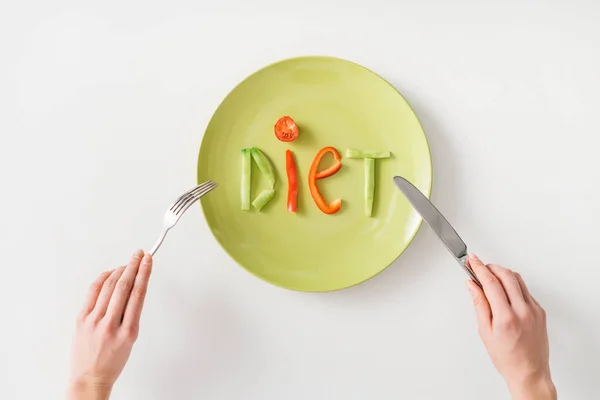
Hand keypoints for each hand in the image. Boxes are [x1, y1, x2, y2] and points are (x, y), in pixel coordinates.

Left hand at [68, 250, 152, 399]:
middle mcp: (111, 325)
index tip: (148, 260)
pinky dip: (102, 278)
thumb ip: (132, 314)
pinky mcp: (81, 319)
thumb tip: (133, 287)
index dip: (144, 273)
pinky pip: (93, 292)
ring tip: (127, 262)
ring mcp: (94, 321)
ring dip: (119, 270)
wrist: (90, 377)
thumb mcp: (131, 339)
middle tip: (139, 254)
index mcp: (128, 331)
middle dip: (133, 266)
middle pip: (124, 286)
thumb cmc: (113, 360)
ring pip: (108, 286)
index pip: (138, 294)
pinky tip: (109, 273)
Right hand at [466, 254, 555, 399]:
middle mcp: (523, 311)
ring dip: (502, 274)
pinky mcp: (540, 311)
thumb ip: (479, 304)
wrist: (529, 372)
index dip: (479, 268)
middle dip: (491, 267)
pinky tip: (504, 292)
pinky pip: (525, 290)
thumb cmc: (506, 357)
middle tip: (479, 266)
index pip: (491, 283)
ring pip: (517, 279)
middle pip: (506, 275)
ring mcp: (534, 310)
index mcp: (506, 317)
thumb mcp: (485, 331)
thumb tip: (472, 285)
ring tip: (490, 278)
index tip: (472, 260)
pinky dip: (512, 285)